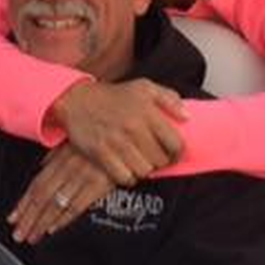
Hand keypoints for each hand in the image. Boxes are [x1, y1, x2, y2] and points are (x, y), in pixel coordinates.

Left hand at [9, 143, 114, 243]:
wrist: (129, 136)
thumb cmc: (103, 137)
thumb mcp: (77, 139)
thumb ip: (58, 154)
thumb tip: (43, 164)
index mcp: (61, 158)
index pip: (37, 184)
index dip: (23, 203)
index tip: (13, 217)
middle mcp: (68, 168)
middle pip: (42, 197)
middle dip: (28, 218)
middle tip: (18, 234)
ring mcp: (83, 176)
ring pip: (56, 203)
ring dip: (41, 222)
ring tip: (32, 236)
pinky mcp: (99, 184)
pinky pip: (78, 204)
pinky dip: (64, 218)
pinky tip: (54, 228)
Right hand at [49, 80, 186, 183]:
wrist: (78, 100)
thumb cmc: (114, 95)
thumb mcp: (145, 87)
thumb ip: (169, 98)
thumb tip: (187, 116)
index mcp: (147, 112)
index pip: (175, 143)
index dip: (178, 153)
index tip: (173, 154)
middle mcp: (133, 127)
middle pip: (160, 160)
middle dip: (160, 161)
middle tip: (154, 157)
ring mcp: (116, 142)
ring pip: (144, 171)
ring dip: (144, 169)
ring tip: (140, 161)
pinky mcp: (101, 153)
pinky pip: (124, 177)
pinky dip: (128, 177)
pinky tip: (126, 167)